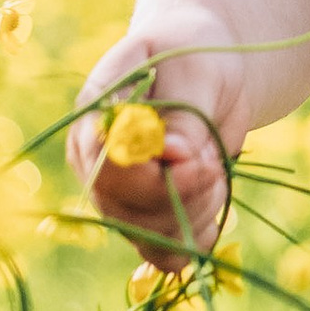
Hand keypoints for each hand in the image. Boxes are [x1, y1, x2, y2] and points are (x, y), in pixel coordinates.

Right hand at [68, 20, 234, 261]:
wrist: (207, 69)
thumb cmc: (196, 56)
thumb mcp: (196, 73)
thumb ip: (184, 115)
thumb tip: (176, 155)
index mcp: (95, 116)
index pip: (105, 165)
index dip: (152, 176)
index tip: (198, 160)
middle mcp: (95, 162)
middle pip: (124, 210)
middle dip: (182, 195)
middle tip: (212, 160)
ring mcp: (118, 194)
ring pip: (147, 236)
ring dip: (194, 214)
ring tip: (214, 168)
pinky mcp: (146, 215)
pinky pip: (164, 254)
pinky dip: (194, 240)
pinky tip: (213, 206)